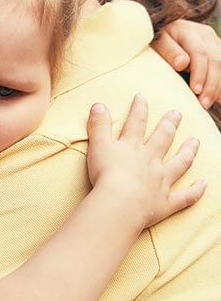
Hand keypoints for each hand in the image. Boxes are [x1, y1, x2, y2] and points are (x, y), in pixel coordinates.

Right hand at [86, 94, 205, 229]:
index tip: (142, 97)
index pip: (136, 122)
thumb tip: (99, 104)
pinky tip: (203, 184)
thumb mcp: (97, 146)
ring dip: (188, 151)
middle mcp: (150, 160)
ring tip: (195, 141)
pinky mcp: (166, 201)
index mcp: (132, 147)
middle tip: (177, 113)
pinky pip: (185, 196)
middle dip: (169, 124)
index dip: (139, 108)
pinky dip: (195, 191)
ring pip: (179, 163)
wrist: (120, 203)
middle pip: (162, 138)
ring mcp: (161, 180)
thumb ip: (99, 126)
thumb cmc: (106, 174)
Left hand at [151, 19, 220, 108]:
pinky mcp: (217, 49)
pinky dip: (220, 83)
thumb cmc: (156, 41)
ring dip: (219, 86)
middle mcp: (205, 34)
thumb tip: (183, 63)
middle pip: (216, 60)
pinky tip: (219, 97)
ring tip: (210, 103)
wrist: (161, 34)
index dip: (200, 73)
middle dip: (211, 84)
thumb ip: (169, 51)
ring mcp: (214, 41)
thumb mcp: (157, 44)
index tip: (196, 90)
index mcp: (188, 30)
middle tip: (204, 104)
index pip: (200, 53)